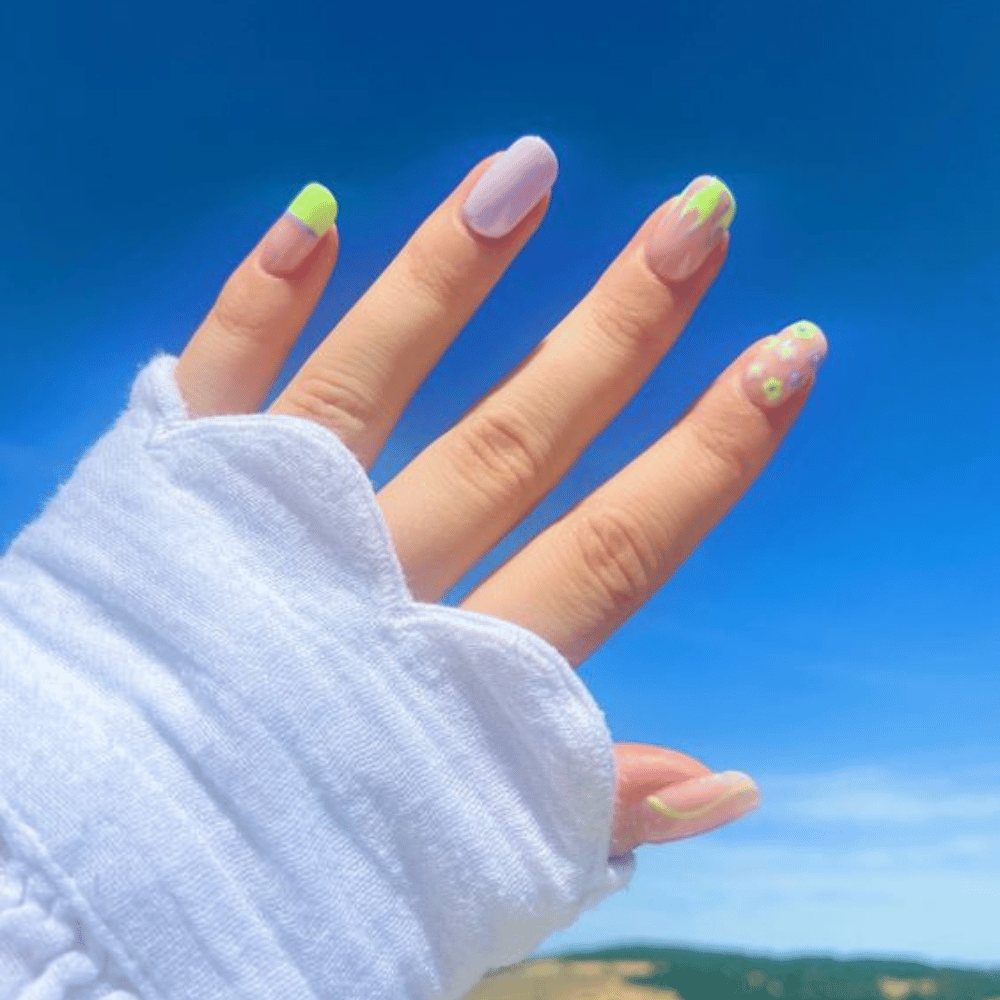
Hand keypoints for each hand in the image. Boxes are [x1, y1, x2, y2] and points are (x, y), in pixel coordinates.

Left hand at [174, 136, 825, 858]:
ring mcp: (264, 531)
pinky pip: (214, 384)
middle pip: (513, 442)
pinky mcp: (172, 496)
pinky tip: (313, 214)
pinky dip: (260, 300)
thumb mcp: (472, 861)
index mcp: (454, 678)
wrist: (121, 871)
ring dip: (449, 278)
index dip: (707, 455)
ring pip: (370, 385)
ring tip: (526, 174)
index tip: (785, 357)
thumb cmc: (314, 863)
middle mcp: (367, 588)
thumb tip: (736, 787)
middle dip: (615, 332)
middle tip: (698, 220)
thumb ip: (591, 804)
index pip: (611, 548)